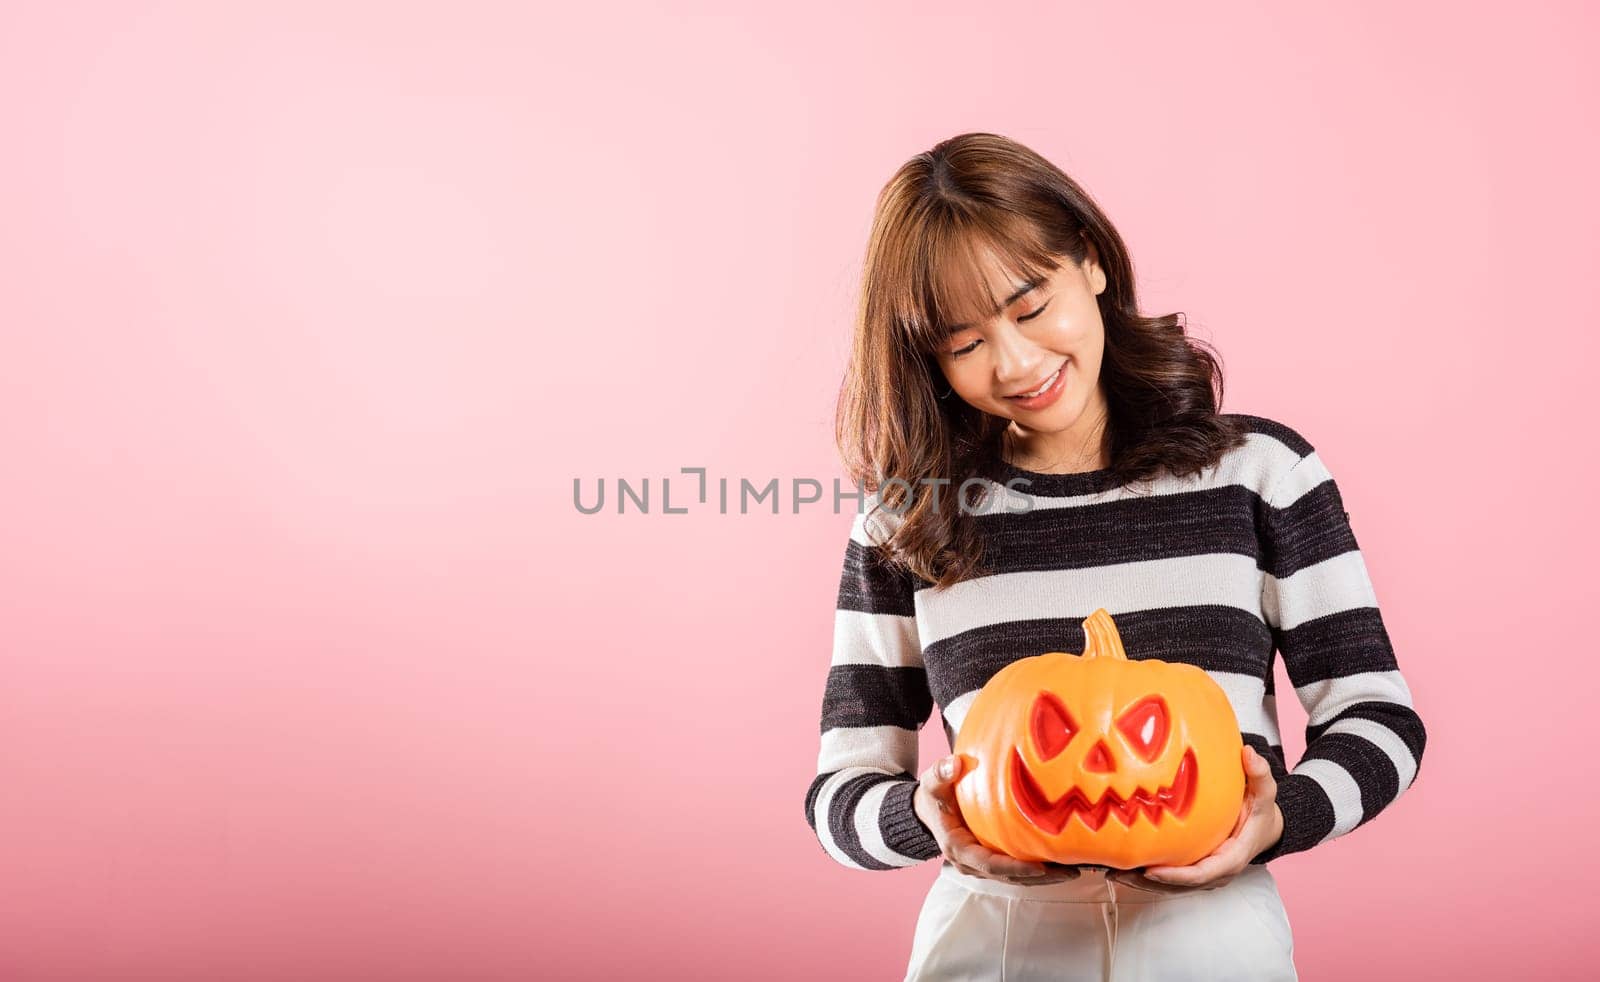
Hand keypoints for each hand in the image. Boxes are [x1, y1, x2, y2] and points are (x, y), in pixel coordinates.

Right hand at [914, 754, 1081, 885]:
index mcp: (958, 848)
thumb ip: (941, 773)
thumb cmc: (934, 797)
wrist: (928, 811)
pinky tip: (1060, 862)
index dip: (1016, 868)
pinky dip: (1038, 870)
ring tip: (1073, 869)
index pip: (990, 864)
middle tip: (1071, 871)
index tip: (1041, 867)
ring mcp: (981, 866)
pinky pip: (1016, 871)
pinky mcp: (991, 862)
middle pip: (1009, 878)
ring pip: (1015, 879)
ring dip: (1045, 877)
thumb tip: (955, 764)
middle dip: (1041, 877)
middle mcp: (970, 864)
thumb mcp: (933, 782)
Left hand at [1111, 745, 1283, 894]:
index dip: (1177, 876)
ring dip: (1140, 883)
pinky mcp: (1193, 868)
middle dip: (1148, 883)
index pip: (1202, 874)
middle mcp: (1216, 872)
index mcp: (1232, 858)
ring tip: (1111, 873)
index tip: (1151, 871)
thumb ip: (1260, 775)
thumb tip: (1248, 753)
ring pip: (1170, 886)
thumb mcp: (1264, 793)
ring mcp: (1204, 873)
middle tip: (1117, 874)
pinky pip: (1168, 878)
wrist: (1264, 829)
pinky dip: (1145, 876)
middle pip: (1180, 885)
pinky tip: (1121, 867)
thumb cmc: (1260, 812)